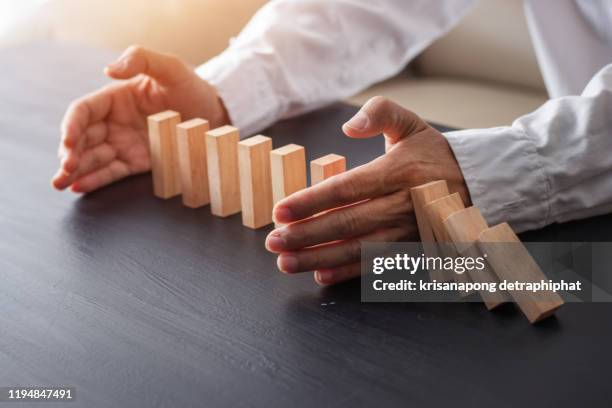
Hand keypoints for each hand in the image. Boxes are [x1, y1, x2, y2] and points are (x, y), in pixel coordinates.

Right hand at [52, 45, 228, 192]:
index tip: (69, 141)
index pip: (83, 111)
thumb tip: (109, 70)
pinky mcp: (137, 162)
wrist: (216, 114)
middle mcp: (114, 122)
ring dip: (75, 171)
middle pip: (82, 137)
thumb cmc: (191, 87)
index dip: (71, 126)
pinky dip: (95, 180)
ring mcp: (124, 143)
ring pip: (92, 157)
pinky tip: (80, 187)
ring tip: (61, 183)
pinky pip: (112, 172)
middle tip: (64, 169)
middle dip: (69, 153)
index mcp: (115, 98)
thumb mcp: (170, 67)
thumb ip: (140, 59)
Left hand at [265, 96, 470, 285]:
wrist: (478, 183)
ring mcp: (409, 231)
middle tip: (274, 242)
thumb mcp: (411, 123)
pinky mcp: (414, 248)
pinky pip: (378, 265)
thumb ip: (380, 113)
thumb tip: (349, 126)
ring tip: (286, 262)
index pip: (347, 189)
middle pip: (348, 223)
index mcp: (399, 172)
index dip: (312, 202)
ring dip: (320, 258)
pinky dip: (349, 273)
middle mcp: (403, 204)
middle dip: (307, 235)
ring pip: (358, 249)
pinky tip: (322, 275)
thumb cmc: (435, 154)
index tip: (281, 211)